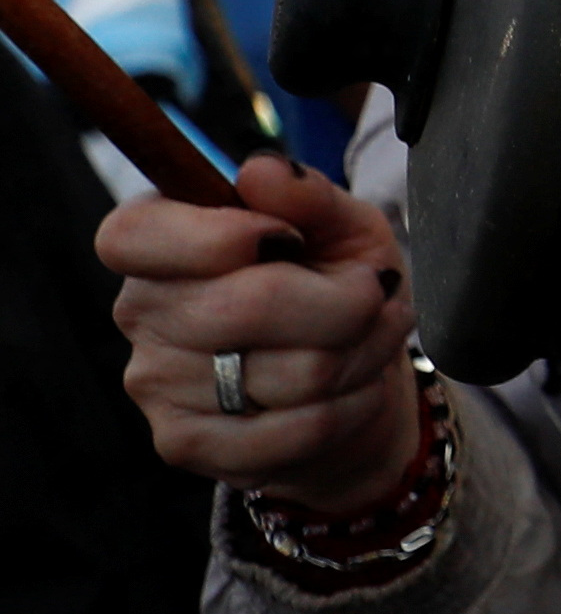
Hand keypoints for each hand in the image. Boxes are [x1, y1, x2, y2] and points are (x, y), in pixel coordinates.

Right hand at [104, 158, 425, 512]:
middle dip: (345, 302)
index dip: (218, 236)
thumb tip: (263, 170)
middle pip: (247, 306)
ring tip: (372, 337)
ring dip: (363, 352)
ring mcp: (155, 383)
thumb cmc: (335, 284)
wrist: (351, 376)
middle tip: (373, 294)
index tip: (287, 237)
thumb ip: (308, 193)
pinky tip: (356, 388)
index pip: (132, 235)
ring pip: (291, 372)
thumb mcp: (342, 224)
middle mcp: (141, 312)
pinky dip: (353, 406)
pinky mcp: (186, 443)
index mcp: (158, 243)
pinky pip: (296, 429)